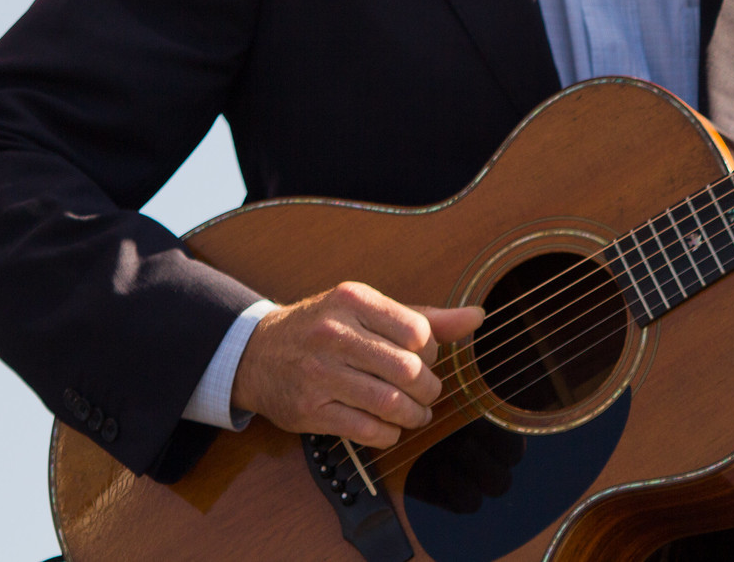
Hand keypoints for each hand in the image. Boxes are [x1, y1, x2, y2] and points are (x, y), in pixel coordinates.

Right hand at [230, 281, 482, 447]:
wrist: (256, 352)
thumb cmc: (323, 327)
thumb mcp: (367, 310)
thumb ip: (424, 317)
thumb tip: (477, 317)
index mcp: (353, 300)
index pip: (417, 332)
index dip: (430, 353)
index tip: (424, 360)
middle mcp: (334, 333)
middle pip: (407, 370)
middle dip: (428, 389)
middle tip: (427, 394)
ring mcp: (319, 373)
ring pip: (389, 403)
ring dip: (413, 416)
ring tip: (415, 414)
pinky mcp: (309, 409)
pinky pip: (366, 429)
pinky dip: (388, 434)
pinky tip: (389, 428)